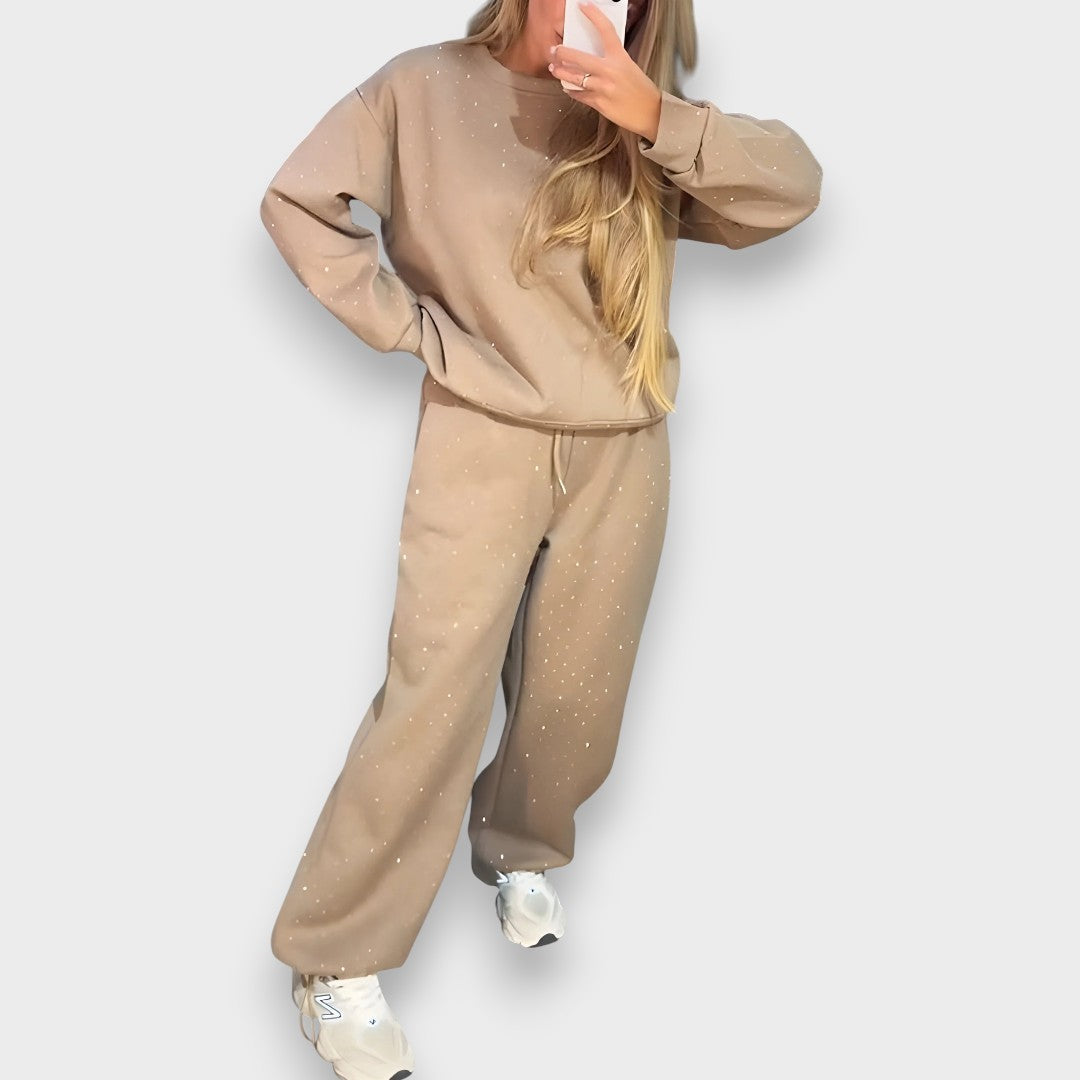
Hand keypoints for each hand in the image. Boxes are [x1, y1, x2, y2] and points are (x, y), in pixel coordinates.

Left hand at [548, 1, 661, 142]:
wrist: (650, 112)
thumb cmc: (641, 90)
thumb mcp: (629, 67)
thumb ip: (612, 61)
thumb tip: (594, 57)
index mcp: (620, 58)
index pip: (605, 31)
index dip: (593, 16)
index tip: (583, 6)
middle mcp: (610, 71)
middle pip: (579, 58)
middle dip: (562, 53)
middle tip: (554, 50)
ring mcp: (603, 88)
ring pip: (575, 79)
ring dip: (561, 73)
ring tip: (554, 69)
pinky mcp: (599, 103)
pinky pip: (580, 95)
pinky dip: (572, 91)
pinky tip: (568, 87)